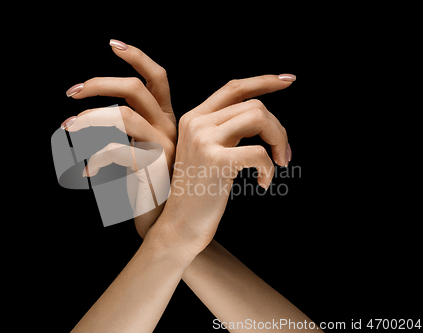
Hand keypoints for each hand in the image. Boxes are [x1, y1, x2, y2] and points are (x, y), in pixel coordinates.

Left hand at [61, 40, 175, 235]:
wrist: (168, 222)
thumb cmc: (152, 185)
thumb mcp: (144, 151)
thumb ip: (130, 129)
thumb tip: (93, 116)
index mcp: (167, 119)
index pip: (157, 77)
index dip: (136, 56)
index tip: (112, 43)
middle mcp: (169, 127)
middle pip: (134, 89)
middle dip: (100, 83)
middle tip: (72, 92)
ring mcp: (164, 145)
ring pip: (122, 116)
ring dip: (89, 119)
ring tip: (67, 128)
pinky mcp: (154, 166)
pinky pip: (116, 151)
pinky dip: (94, 158)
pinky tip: (86, 170)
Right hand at [152, 74, 294, 255]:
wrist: (179, 225)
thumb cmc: (200, 192)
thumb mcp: (208, 152)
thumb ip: (227, 130)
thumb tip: (263, 117)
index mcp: (194, 117)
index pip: (234, 87)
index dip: (263, 81)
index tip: (287, 80)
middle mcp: (196, 122)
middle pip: (254, 105)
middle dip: (278, 129)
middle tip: (284, 154)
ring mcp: (203, 139)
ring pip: (259, 118)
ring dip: (279, 141)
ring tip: (278, 163)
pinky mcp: (214, 160)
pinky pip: (259, 152)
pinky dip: (269, 168)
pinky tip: (263, 182)